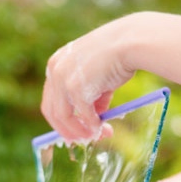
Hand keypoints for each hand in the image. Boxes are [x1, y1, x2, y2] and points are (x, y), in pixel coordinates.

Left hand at [41, 17, 134, 142]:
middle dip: (68, 130)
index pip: (51, 98)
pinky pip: (83, 116)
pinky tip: (104, 128)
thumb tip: (93, 119)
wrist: (129, 41)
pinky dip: (93, 125)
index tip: (73, 132)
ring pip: (64, 118)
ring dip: (80, 131)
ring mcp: (62, 79)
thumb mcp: (97, 76)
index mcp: (57, 63)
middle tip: (84, 140)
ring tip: (97, 136)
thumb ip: (92, 97)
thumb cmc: (118, 55)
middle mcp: (54, 70)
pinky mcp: (75, 89)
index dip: (62, 119)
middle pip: (51, 111)